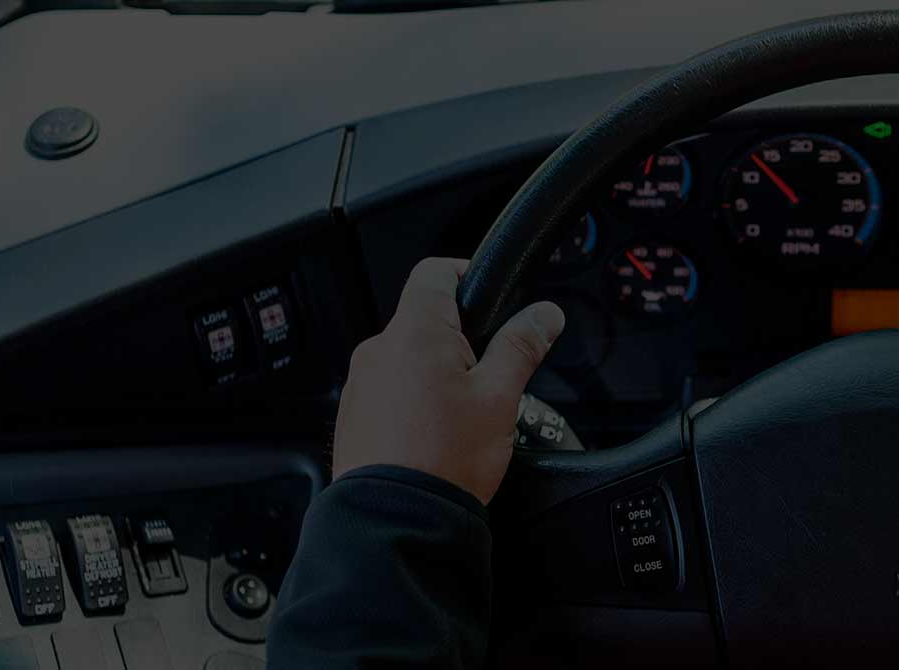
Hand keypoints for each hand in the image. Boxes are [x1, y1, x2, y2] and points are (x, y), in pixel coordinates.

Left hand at [331, 258, 565, 503]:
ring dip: (437, 374)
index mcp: (415, 331)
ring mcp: (361, 383)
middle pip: (425, 320)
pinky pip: (389, 392)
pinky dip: (414, 402)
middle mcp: (379, 350)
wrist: (397, 521)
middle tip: (490, 378)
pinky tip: (435, 436)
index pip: (436, 271)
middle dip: (461, 341)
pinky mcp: (354, 416)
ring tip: (463, 418)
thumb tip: (543, 314)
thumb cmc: (444, 460)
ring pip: (408, 359)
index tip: (490, 293)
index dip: (467, 273)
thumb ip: (521, 346)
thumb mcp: (500, 397)